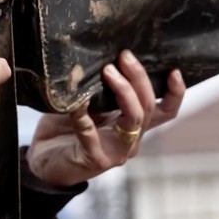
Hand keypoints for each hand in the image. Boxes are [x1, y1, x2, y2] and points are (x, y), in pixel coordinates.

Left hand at [27, 50, 185, 186]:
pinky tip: (76, 103)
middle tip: (124, 56)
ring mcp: (117, 152)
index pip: (165, 111)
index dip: (176, 93)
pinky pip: (92, 134)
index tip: (174, 70)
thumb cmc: (65, 130)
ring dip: (123, 92)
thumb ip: (100, 91)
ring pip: (134, 119)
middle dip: (138, 78)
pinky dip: (83, 116)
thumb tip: (103, 60)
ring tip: (107, 72)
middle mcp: (131, 139)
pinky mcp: (96, 160)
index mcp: (133, 125)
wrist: (42, 162)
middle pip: (147, 107)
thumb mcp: (88, 105)